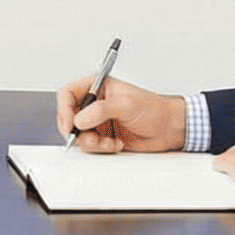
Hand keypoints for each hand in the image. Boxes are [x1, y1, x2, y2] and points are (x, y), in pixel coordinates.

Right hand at [55, 74, 186, 153]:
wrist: (170, 129)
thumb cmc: (155, 110)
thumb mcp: (127, 105)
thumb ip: (101, 110)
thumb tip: (79, 119)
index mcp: (98, 86)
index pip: (68, 94)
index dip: (64, 108)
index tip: (70, 123)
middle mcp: (95, 103)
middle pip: (69, 116)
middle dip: (76, 130)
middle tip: (87, 137)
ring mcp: (98, 121)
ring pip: (78, 134)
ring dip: (91, 142)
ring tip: (107, 142)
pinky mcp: (103, 136)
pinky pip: (90, 146)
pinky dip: (101, 148)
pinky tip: (116, 144)